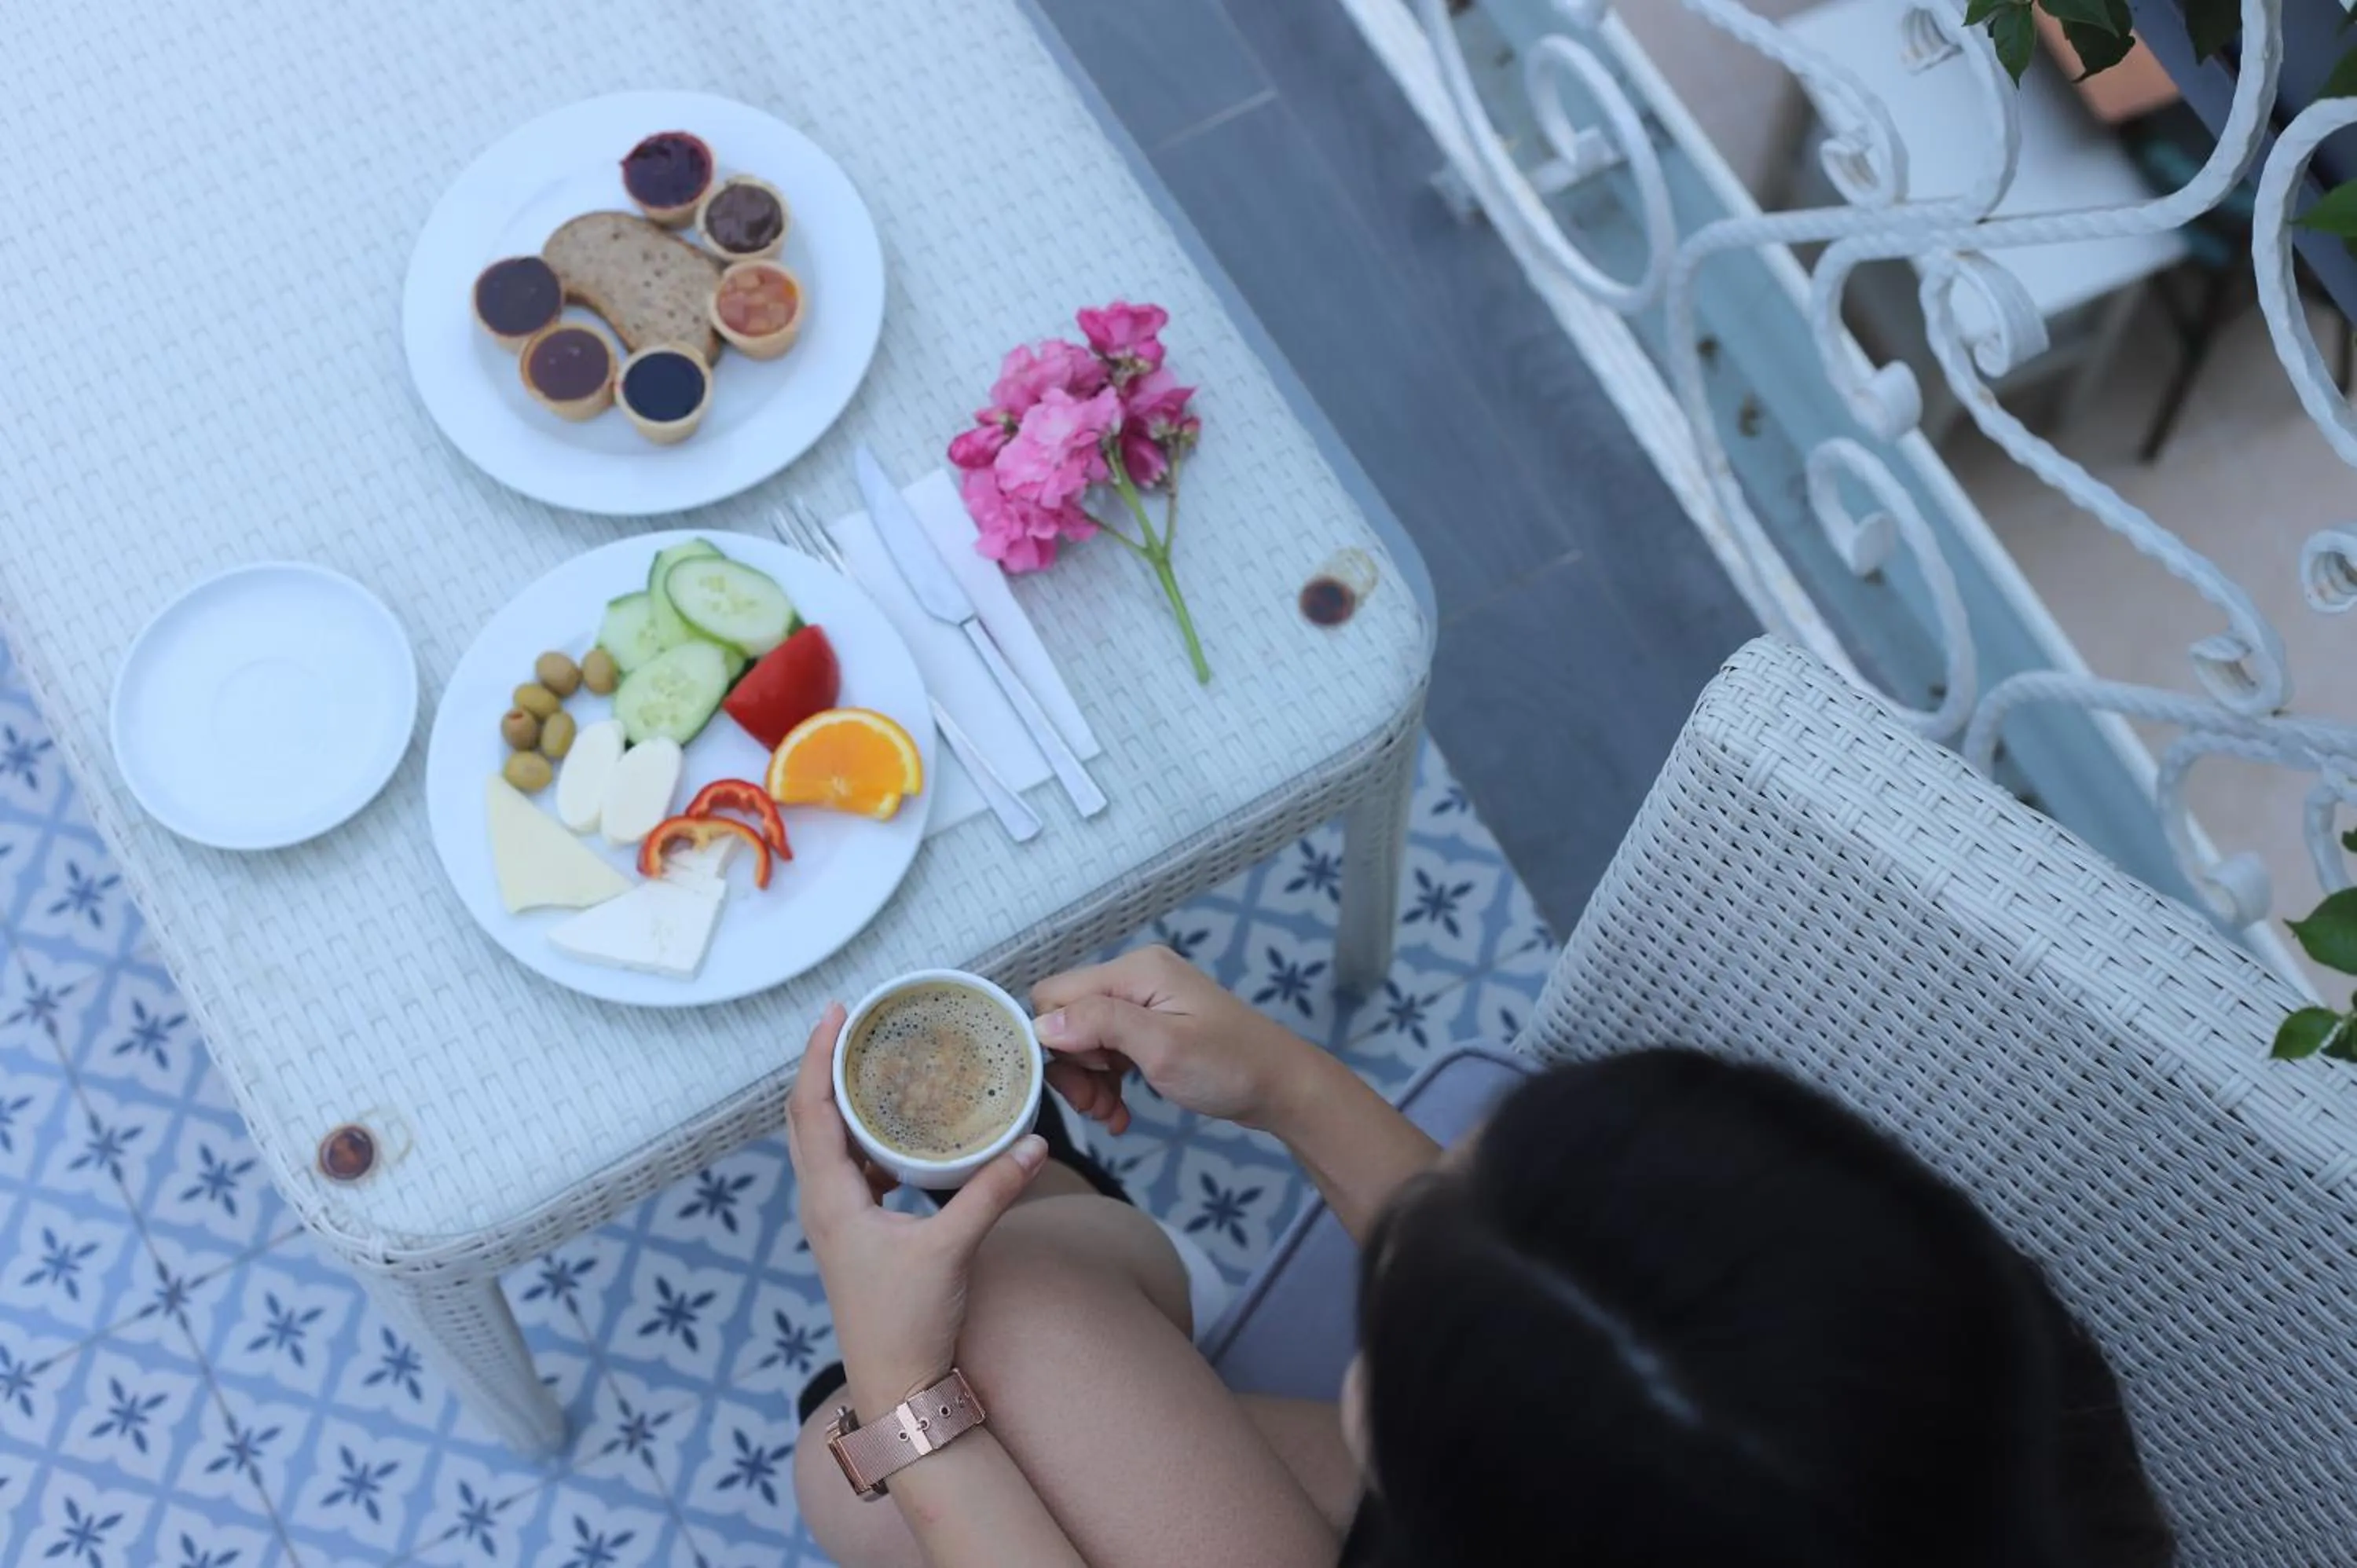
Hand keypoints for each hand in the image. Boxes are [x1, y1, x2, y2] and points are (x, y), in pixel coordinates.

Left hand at [784, 1004, 1048, 1406]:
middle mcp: (820, 1204)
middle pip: (808, 1116)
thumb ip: (992, 1192)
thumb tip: (1036, 1142)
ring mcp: (832, 1220)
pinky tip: (897, 1128)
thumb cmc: (909, 1322)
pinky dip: (863, 1135)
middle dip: (825, 1064)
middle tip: (854, 1021)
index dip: (818, 1055)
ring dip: (841, 1099)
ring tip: (874, 1062)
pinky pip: (847, 1167)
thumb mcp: (953, 1249)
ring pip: (824, 1142)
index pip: (811, 1109)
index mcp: (830, 1200)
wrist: (896, 1385)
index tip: (837, 1012)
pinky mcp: (851, 1232)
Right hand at [1032, 946, 1315, 1134]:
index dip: (1053, 1040)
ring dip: (1089, 1081)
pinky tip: (1120, 1113)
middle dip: (1073, 1067)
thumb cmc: (1229, 1066)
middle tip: (1094, 1107)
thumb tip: (1042, 1023)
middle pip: (1068, 1018)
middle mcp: (1135, 978)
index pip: (1056, 994)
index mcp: (1135, 970)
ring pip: (1085, 1040)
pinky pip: (1110, 1051)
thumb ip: (1101, 1025)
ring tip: (1109, 1115)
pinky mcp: (1153, 1028)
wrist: (1282, 1087)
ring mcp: (1146, 1003)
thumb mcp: (1162, 1047)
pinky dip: (1108, 1083)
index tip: (1078, 1080)